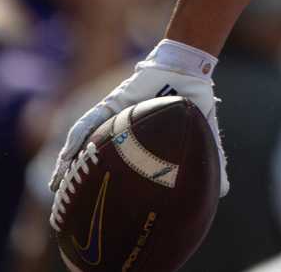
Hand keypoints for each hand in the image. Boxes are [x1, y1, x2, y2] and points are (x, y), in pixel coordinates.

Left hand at [48, 42, 228, 230]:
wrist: (190, 71)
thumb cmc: (194, 102)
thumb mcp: (202, 138)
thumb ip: (211, 164)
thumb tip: (223, 193)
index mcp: (138, 143)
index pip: (116, 167)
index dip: (103, 186)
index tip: (94, 210)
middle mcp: (120, 132)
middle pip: (93, 159)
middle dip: (79, 181)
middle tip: (68, 205)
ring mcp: (113, 117)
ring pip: (84, 144)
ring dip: (68, 164)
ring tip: (57, 184)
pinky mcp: (109, 104)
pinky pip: (87, 123)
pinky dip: (76, 139)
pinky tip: (67, 155)